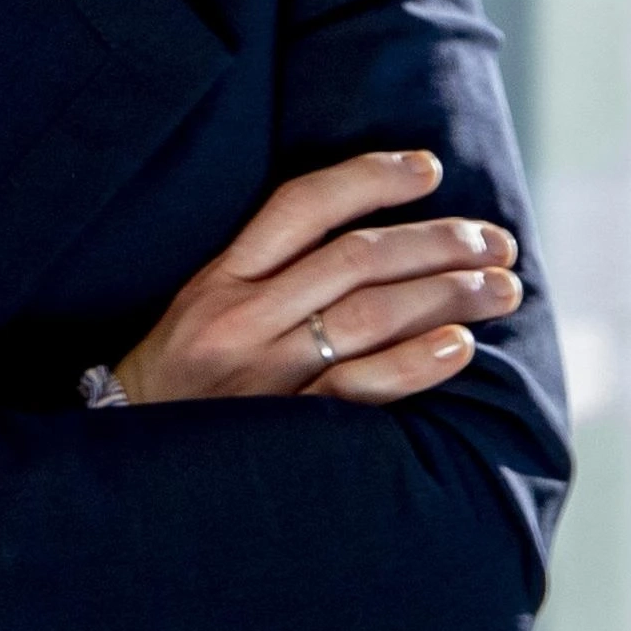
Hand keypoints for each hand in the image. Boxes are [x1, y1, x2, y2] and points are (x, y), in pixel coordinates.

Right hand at [102, 147, 517, 409]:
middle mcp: (241, 319)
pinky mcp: (286, 429)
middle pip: (355, 258)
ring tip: (501, 290)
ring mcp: (265, 376)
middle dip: (439, 243)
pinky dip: (416, 364)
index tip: (431, 168)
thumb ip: (267, 274)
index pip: (301, 206)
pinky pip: (360, 388)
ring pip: (370, 315)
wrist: (129, 462)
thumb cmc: (183, 380)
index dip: (371, 178)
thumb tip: (369, 239)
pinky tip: (460, 348)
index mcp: (219, 280)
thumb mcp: (202, 309)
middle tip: (495, 243)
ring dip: (449, 296)